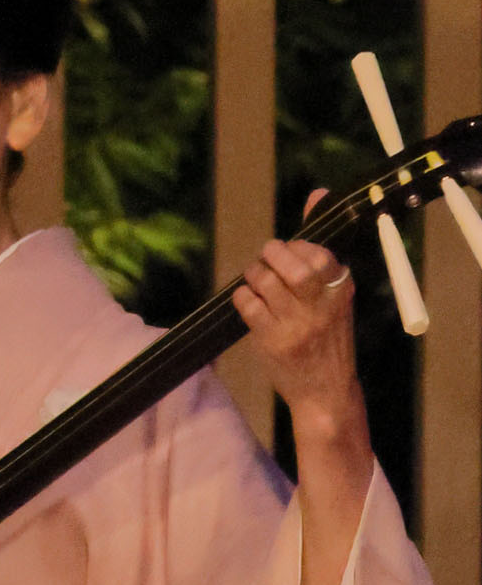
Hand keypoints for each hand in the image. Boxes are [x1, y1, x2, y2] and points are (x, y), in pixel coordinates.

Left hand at [238, 198, 363, 427]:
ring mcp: (298, 325)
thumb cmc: (326, 335)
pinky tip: (250, 303)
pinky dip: (242, 297)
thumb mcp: (334, 294)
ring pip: (264, 280)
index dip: (296, 247)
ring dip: (253, 274)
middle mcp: (323, 307)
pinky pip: (247, 303)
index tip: (291, 252)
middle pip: (293, 266)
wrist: (326, 391)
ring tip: (257, 281)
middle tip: (268, 259)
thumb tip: (319, 192)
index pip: (320, 254)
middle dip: (272, 254)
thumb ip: (322, 250)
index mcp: (342, 291)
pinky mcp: (273, 340)